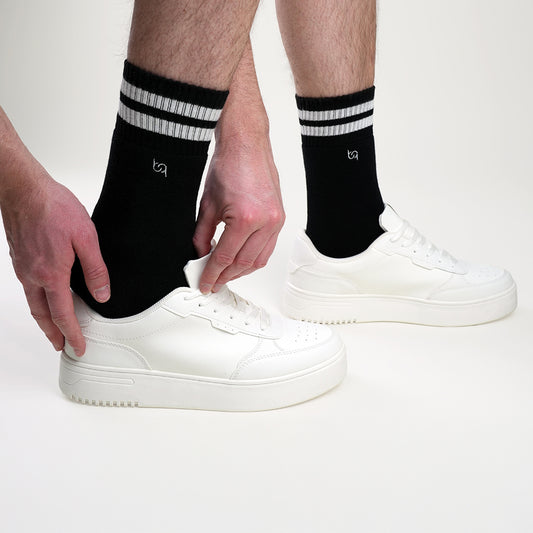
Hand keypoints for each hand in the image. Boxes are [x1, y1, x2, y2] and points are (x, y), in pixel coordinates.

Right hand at [1, 167, 109, 355]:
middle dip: (53, 334)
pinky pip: (29, 288)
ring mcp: (23, 267)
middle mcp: (33, 275)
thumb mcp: (86, 238)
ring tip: (54, 328)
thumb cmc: (53, 207)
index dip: (72, 334)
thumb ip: (95, 270)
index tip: (78, 347)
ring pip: (33, 302)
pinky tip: (46, 297)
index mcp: (52, 274)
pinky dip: (38, 301)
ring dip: (44, 319)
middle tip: (62, 346)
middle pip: (42, 315)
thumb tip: (102, 295)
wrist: (23, 188)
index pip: (63, 314)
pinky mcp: (20, 258)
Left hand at [193, 134, 284, 292]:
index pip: (225, 257)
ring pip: (259, 260)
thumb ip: (202, 236)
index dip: (212, 274)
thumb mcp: (207, 205)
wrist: (246, 145)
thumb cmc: (229, 166)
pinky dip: (254, 258)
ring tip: (226, 274)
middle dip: (226, 276)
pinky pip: (268, 248)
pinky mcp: (280, 218)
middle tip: (213, 281)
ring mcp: (276, 221)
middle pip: (244, 263)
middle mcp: (265, 222)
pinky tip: (241, 260)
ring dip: (242, 270)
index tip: (205, 283)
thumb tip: (200, 255)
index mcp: (245, 219)